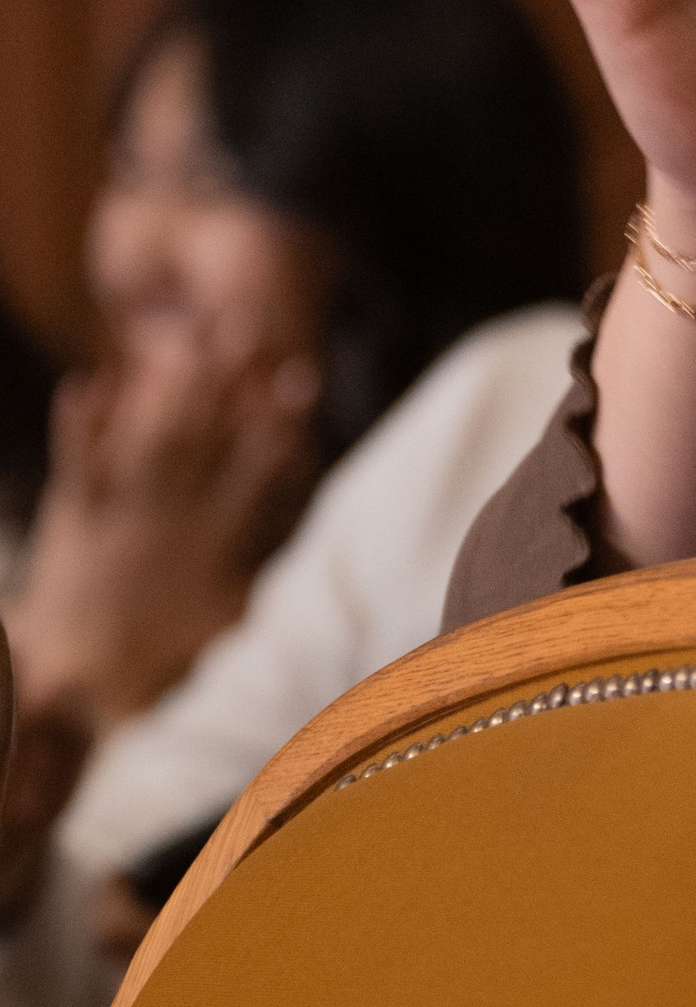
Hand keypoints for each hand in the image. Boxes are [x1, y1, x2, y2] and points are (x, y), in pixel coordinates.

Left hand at [5, 341, 323, 736]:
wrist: (80, 680)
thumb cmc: (160, 661)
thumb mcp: (227, 625)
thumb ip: (263, 584)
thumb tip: (310, 565)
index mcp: (214, 538)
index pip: (256, 466)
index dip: (280, 419)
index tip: (300, 375)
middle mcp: (170, 514)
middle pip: (205, 433)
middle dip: (227, 377)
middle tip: (243, 326)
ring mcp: (120, 510)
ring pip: (150, 435)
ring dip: (168, 386)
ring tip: (185, 339)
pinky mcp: (74, 515)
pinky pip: (78, 461)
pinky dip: (80, 423)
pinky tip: (85, 383)